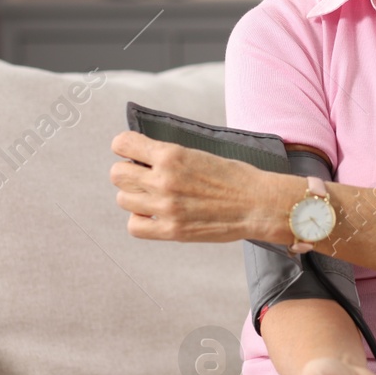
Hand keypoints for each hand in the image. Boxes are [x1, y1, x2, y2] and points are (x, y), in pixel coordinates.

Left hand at [110, 131, 279, 242]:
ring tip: (154, 198)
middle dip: (129, 174)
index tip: (133, 154)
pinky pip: (134, 226)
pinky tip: (155, 215)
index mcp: (171, 155)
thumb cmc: (235, 178)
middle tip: (145, 178)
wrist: (258, 204)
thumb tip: (143, 159)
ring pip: (123, 200)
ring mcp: (166, 207)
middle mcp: (164, 179)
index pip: (122, 144)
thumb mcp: (198, 154)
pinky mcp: (171, 230)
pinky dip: (140, 221)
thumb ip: (168, 157)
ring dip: (135, 198)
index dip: (125, 149)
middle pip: (117, 174)